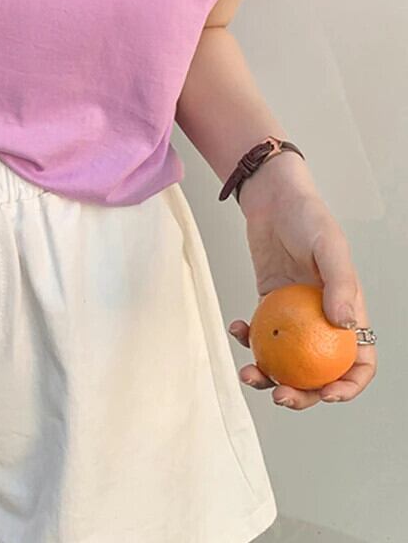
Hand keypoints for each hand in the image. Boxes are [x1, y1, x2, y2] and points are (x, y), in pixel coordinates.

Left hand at [227, 189, 376, 410]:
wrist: (272, 199)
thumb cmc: (308, 217)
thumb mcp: (330, 247)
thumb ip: (340, 285)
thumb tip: (346, 326)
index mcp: (348, 312)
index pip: (358, 361)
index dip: (348, 386)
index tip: (325, 395)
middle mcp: (322, 319)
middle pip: (318, 372)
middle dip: (301, 394)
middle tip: (279, 396)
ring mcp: (293, 315)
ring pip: (285, 359)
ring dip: (268, 375)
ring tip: (249, 373)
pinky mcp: (267, 305)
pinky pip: (259, 334)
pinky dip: (247, 339)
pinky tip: (237, 328)